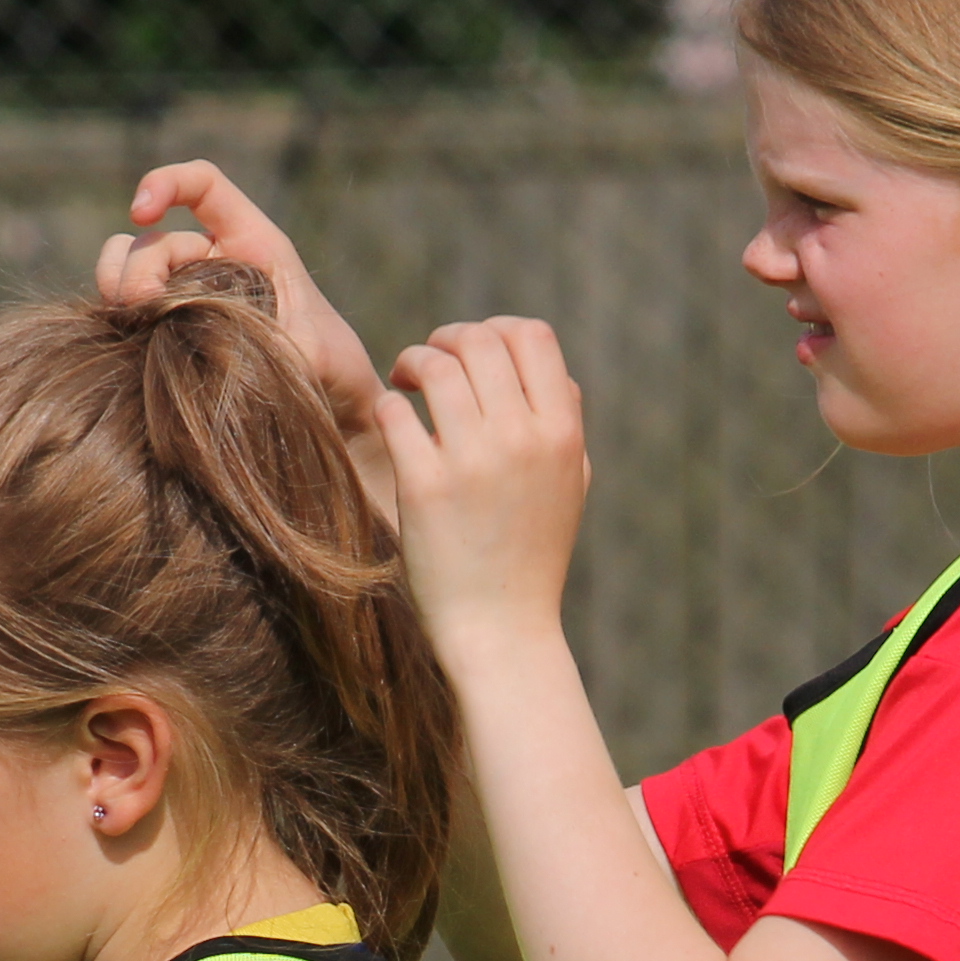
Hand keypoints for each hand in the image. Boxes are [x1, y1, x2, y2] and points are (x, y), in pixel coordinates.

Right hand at [101, 160, 377, 416]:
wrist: (330, 407)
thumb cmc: (333, 368)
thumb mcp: (320, 353)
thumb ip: (290, 344)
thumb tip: (243, 348)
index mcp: (254, 244)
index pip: (203, 186)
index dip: (167, 183)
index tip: (141, 212)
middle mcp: (214, 262)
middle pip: (153, 242)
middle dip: (137, 269)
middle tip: (141, 307)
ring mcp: (186, 295)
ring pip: (128, 270)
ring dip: (118, 290)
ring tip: (130, 325)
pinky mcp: (168, 332)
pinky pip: (126, 313)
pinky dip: (118, 322)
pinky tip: (127, 347)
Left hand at [375, 317, 591, 652]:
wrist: (502, 630)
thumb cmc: (532, 556)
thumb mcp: (569, 485)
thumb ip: (565, 423)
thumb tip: (549, 369)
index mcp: (562, 434)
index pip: (533, 337)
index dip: (497, 330)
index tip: (473, 353)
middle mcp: (523, 440)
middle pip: (480, 341)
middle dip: (446, 339)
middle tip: (427, 364)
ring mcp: (474, 462)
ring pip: (434, 366)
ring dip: (412, 363)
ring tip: (405, 385)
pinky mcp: (426, 487)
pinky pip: (396, 412)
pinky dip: (390, 406)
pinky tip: (393, 424)